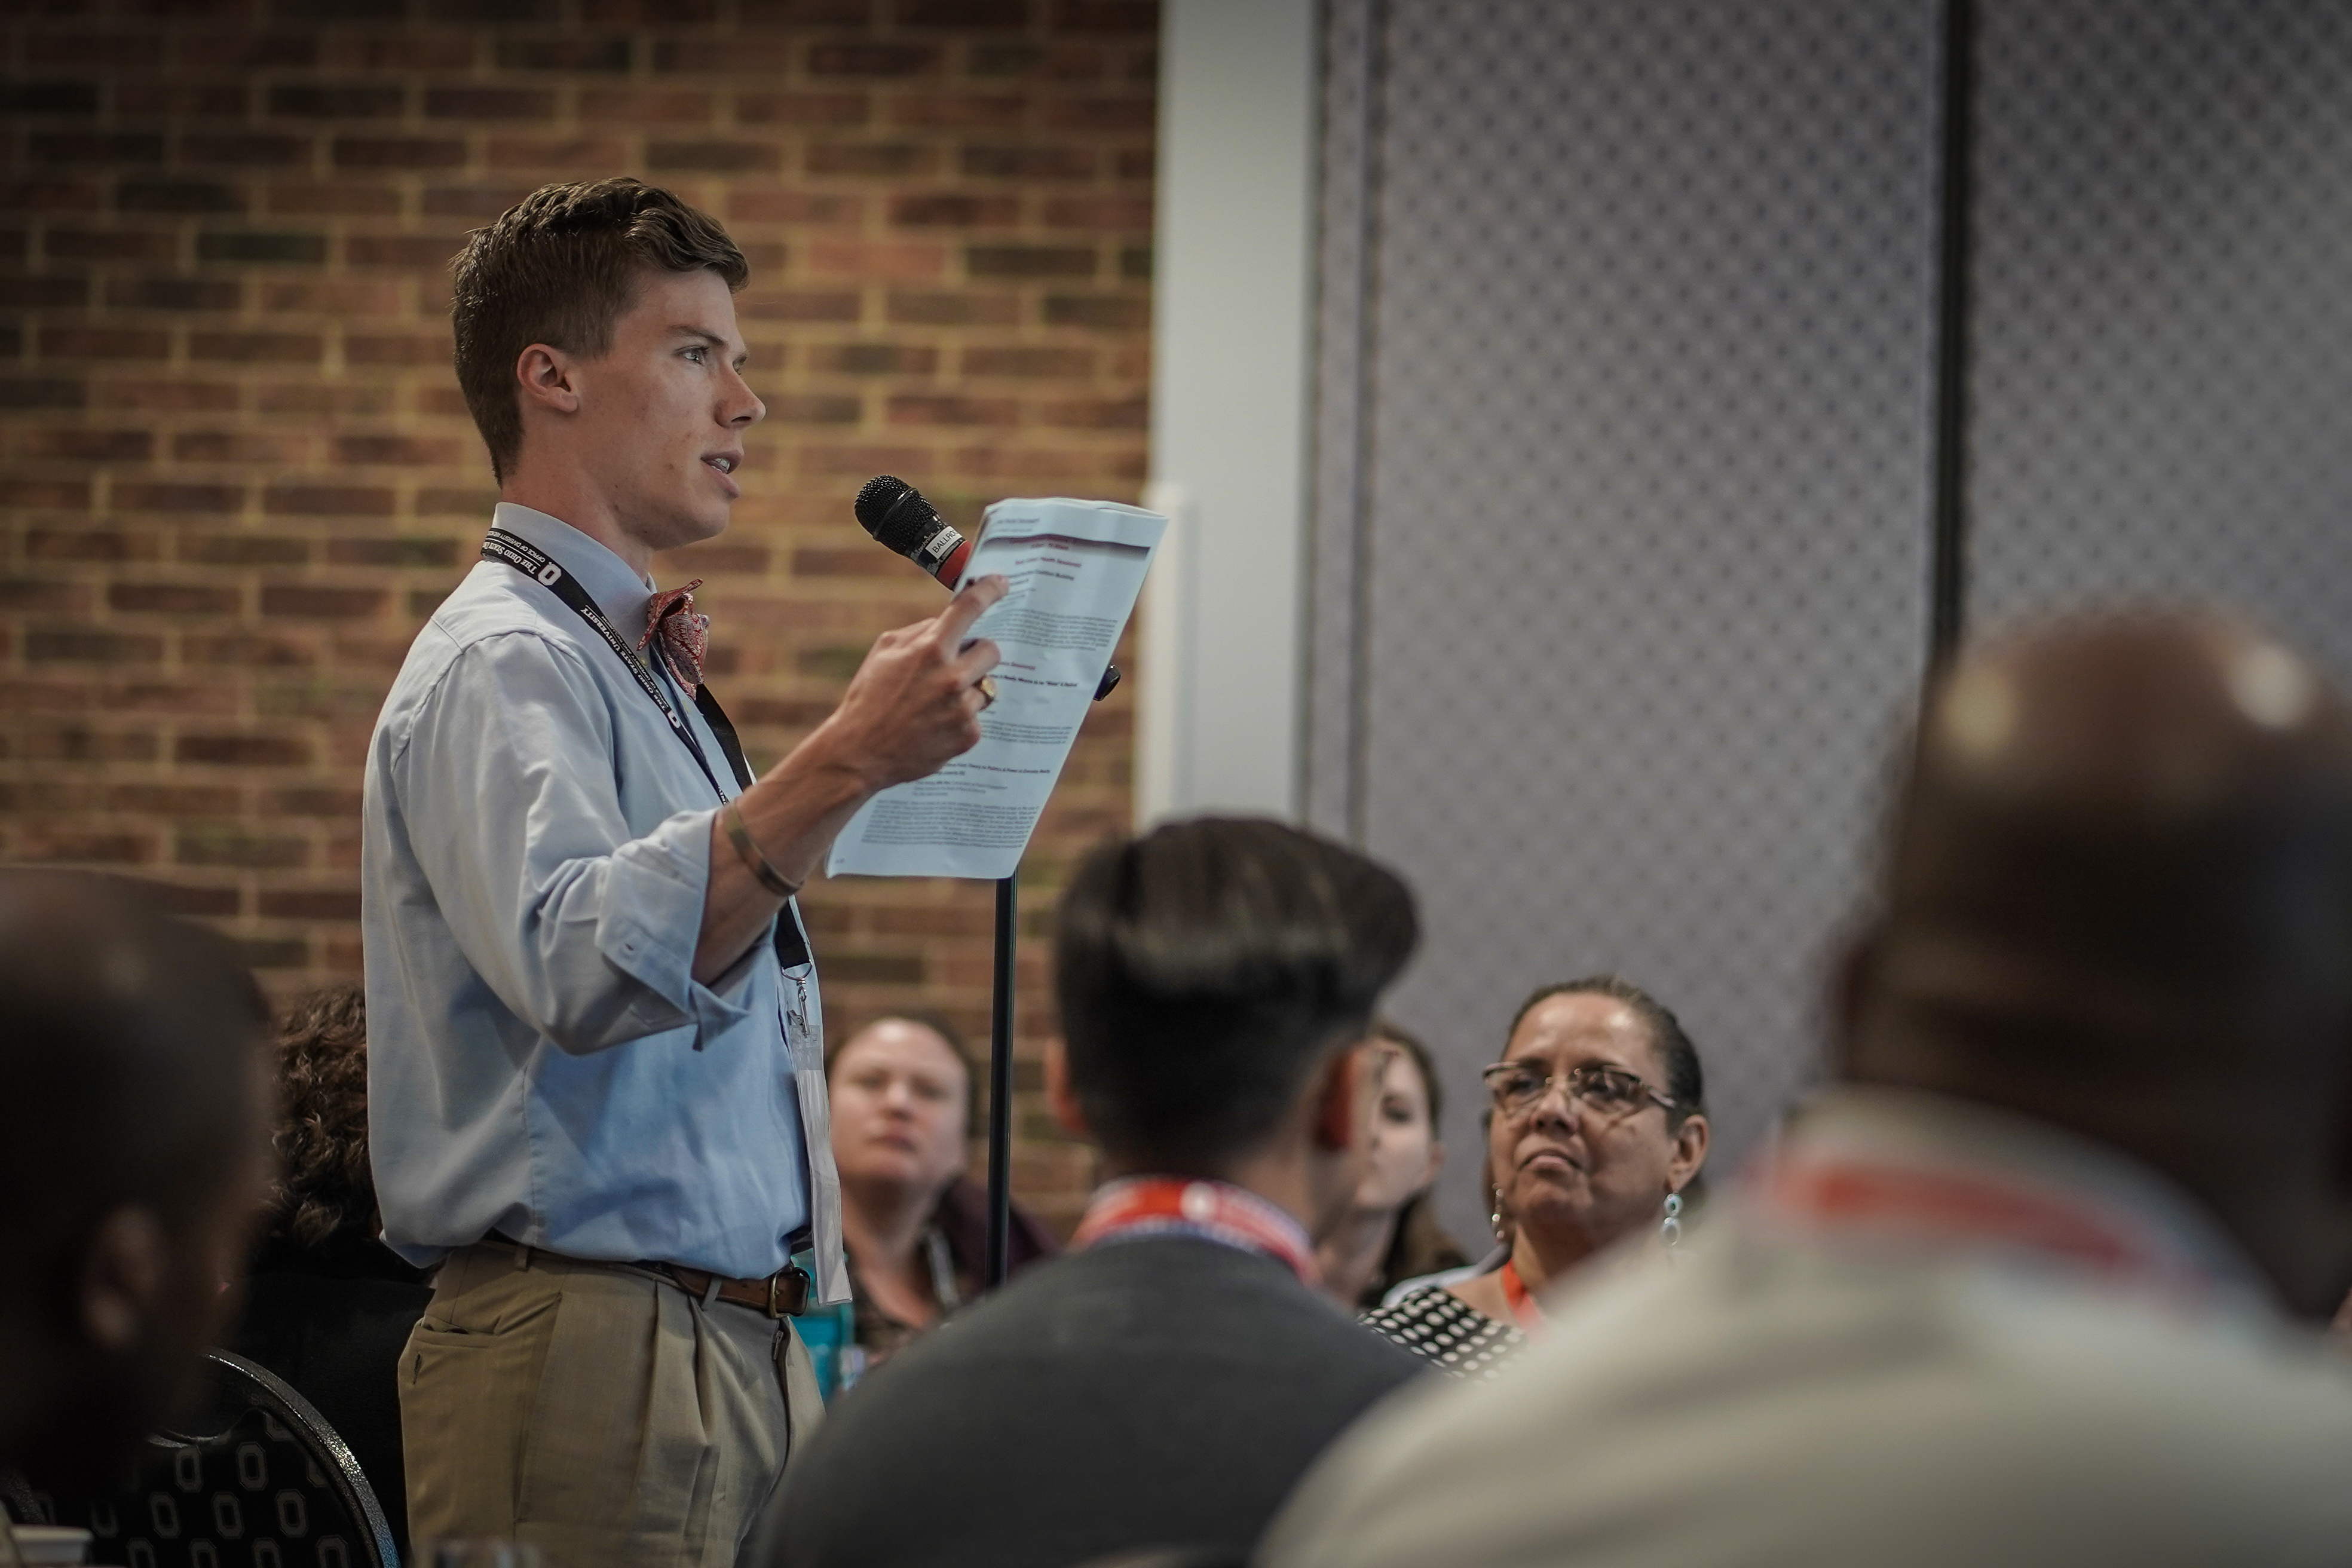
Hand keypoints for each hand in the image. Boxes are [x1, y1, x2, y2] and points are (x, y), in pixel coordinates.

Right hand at [817, 574, 1007, 789]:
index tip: (1002, 583)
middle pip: (991, 651)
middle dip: (978, 654)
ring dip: (967, 690)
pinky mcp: (968, 735)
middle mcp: (952, 676)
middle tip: (960, 663)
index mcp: (930, 649)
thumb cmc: (869, 697)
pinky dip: (961, 719)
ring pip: (986, 687)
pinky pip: (977, 717)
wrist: (859, 752)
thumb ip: (920, 632)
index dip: (990, 590)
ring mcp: (962, 708)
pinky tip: (936, 725)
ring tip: (936, 703)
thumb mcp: (884, 651)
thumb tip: (946, 622)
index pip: (970, 607)